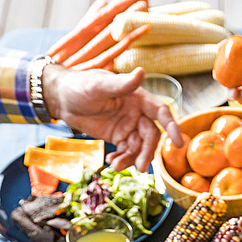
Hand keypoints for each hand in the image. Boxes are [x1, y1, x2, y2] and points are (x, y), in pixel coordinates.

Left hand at [41, 62, 181, 171]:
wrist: (62, 99)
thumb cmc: (80, 85)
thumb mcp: (99, 85)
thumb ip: (121, 84)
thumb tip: (141, 73)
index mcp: (137, 97)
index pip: (160, 112)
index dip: (171, 127)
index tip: (178, 143)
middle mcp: (137, 112)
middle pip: (150, 136)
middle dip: (146, 152)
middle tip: (140, 168)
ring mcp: (128, 126)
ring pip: (138, 147)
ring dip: (131, 159)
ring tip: (115, 166)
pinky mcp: (117, 137)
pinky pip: (126, 152)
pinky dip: (121, 160)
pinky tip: (111, 163)